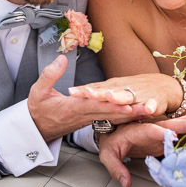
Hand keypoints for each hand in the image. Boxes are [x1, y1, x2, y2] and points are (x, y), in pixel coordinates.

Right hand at [29, 56, 155, 141]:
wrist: (35, 128)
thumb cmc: (37, 109)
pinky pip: (109, 118)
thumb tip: (62, 58)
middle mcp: (84, 115)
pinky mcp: (90, 119)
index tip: (129, 104)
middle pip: (111, 113)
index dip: (113, 105)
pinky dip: (123, 117)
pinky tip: (136, 114)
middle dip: (131, 111)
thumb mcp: (37, 91)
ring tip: (150, 111)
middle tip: (150, 108)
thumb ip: (49, 75)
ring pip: (113, 117)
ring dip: (131, 115)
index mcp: (73, 108)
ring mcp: (88, 118)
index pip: (96, 106)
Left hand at [68, 72, 182, 116]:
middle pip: (108, 91)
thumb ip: (96, 93)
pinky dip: (151, 106)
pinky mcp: (155, 101)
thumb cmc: (134, 90)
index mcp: (113, 88)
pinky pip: (153, 105)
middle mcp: (124, 89)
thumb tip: (73, 93)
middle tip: (87, 93)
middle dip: (98, 93)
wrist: (164, 87)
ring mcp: (140, 95)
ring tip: (111, 97)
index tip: (71, 92)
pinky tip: (149, 109)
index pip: (96, 89)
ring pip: (128, 96)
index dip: (84, 91)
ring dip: (120, 97)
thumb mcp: (113, 90)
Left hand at [98, 114, 185, 186]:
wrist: (112, 133)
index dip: (162, 133)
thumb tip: (126, 184)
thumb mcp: (108, 155)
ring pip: (177, 128)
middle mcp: (151, 129)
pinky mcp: (163, 138)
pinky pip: (179, 134)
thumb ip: (116, 168)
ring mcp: (158, 133)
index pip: (150, 131)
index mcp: (136, 130)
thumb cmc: (111, 143)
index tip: (174, 136)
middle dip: (185, 124)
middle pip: (170, 125)